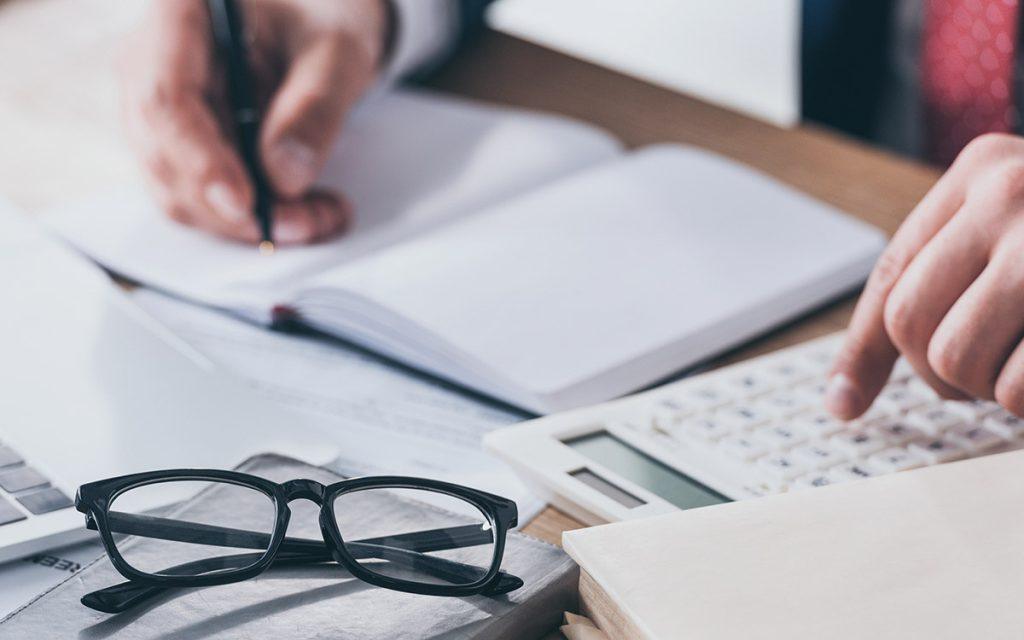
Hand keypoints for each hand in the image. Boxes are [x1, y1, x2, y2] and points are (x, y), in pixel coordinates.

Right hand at [120, 0, 389, 243]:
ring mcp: (164, 117)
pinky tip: (308, 214)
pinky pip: (208, 203)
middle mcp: (152, 69)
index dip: (200, 161)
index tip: (244, 203)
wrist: (321, 26)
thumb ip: (314, 106)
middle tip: (303, 223)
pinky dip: (259, 221)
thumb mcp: (336, 52)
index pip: (165, 100)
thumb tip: (284, 177)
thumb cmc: (321, 18)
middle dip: (235, 209)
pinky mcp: (187, 153)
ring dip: (252, 223)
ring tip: (321, 217)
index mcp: (178, 19)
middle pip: (167, 159)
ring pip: (184, 194)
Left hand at [827, 133, 1023, 418]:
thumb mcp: (1021, 223)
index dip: (862, 348)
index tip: (843, 402)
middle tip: (980, 383)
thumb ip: (948, 274)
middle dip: (938, 374)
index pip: (891, 273)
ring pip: (954, 357)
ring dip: (987, 389)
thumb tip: (840, 399)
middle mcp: (1008, 192)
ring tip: (1022, 371)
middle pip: (909, 320)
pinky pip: (1016, 387)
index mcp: (981, 171)